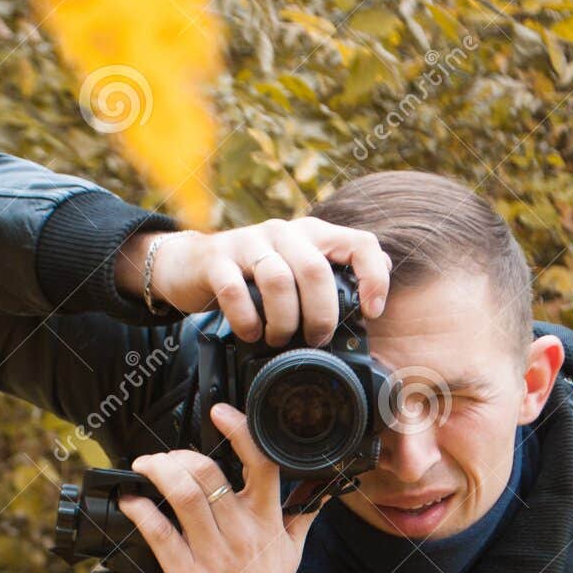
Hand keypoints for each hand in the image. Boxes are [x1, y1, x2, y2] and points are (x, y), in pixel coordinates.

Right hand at [114, 219, 390, 346]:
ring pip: (278, 281)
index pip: (360, 243)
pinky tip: (250, 334)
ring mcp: (248, 242)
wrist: (189, 265)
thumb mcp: (296, 269)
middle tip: (315, 340)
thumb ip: (333, 275)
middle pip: (315, 270)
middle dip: (320, 314)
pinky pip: (236, 292)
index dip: (373, 278)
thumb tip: (382, 281)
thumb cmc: (252, 277)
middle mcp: (283, 231)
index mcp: (312, 233)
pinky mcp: (216, 259)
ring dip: (283, 321)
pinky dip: (246, 321)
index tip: (371, 312)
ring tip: (278, 340)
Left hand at [117, 403, 321, 572]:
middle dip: (178, 455)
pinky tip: (131, 502)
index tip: (220, 413)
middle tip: (162, 457)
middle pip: (208, 473)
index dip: (240, 431)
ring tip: (144, 468)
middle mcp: (242, 533)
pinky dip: (140, 511)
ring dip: (157, 473)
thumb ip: (301, 517)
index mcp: (268, 522)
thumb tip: (317, 493)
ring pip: (183, 496)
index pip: (262, 464)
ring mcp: (213, 555)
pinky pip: (160, 534)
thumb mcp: (293, 554)